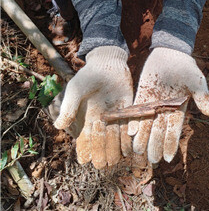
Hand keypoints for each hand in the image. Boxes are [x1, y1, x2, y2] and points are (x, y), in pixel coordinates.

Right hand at [54, 46, 132, 168]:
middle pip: (102, 139)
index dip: (85, 149)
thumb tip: (58, 126)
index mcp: (88, 117)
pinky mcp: (128, 107)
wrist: (107, 62)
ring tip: (116, 160)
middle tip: (103, 165)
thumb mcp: (76, 90)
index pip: (86, 137)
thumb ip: (69, 108)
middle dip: (102, 152)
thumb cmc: (88, 76)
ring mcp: (116, 114)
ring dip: (116, 147)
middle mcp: (103, 119)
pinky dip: (130, 132)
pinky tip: (130, 142)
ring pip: (116, 135)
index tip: (85, 161)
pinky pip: (130, 123)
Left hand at [128, 47, 208, 163]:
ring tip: (138, 152)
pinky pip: (137, 110)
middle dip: (155, 145)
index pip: (174, 131)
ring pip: (147, 124)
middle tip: (151, 160)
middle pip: (159, 131)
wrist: (170, 52)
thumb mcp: (197, 83)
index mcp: (178, 110)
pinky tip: (130, 131)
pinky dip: (134, 120)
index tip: (167, 158)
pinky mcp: (142, 95)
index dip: (170, 144)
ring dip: (142, 138)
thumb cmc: (186, 68)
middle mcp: (164, 110)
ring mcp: (152, 103)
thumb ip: (204, 99)